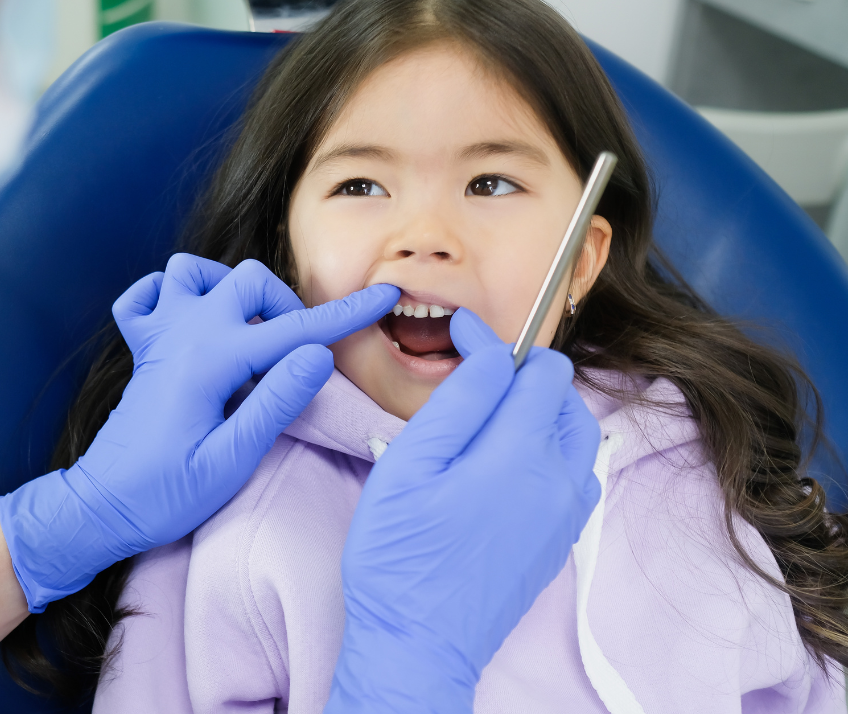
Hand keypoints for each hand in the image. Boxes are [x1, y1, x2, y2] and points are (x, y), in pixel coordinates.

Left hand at [0, 254, 399, 611]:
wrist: (101, 508)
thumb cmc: (165, 495)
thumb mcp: (230, 460)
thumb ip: (275, 402)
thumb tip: (317, 354)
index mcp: (211, 361)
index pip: (293, 331)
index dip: (345, 313)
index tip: (385, 294)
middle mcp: (183, 334)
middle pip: (247, 281)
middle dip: (284, 306)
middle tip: (296, 356)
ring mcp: (157, 337)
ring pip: (191, 271)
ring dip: (226, 288)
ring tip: (246, 330)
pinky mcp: (141, 351)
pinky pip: (145, 297)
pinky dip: (167, 295)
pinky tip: (188, 322)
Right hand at [326, 309, 600, 712]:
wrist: (420, 642)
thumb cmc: (400, 557)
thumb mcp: (410, 465)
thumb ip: (458, 403)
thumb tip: (492, 357)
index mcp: (522, 454)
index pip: (533, 368)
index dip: (493, 341)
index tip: (460, 332)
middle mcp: (560, 480)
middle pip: (564, 397)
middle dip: (522, 375)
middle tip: (469, 379)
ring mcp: (566, 514)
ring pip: (574, 434)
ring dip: (538, 411)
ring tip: (486, 417)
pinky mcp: (559, 540)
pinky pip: (571, 473)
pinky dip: (545, 450)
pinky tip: (500, 463)